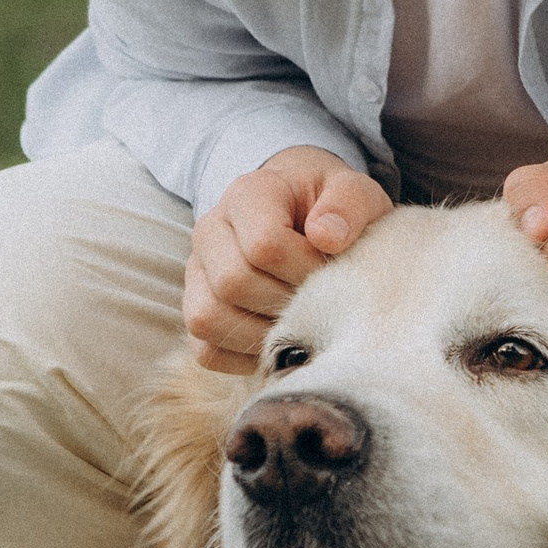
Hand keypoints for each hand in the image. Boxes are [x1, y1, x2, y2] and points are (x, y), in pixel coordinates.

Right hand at [184, 148, 390, 367]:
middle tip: (317, 298)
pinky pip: (206, 350)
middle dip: (284, 301)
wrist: (301, 210)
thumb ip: (348, 203)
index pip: (263, 245)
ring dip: (261, 333)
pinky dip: (243, 357)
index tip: (330, 267)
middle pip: (233, 283)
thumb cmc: (328, 206)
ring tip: (298, 321)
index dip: (303, 267)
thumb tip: (327, 238)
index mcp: (246, 195)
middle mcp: (210, 231)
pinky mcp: (196, 309)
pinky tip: (277, 340)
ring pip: (207, 318)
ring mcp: (197, 273)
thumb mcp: (351, 190)